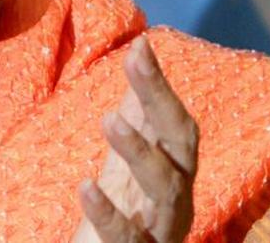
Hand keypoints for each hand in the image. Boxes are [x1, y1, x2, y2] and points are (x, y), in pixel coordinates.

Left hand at [71, 35, 198, 242]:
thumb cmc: (123, 217)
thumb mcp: (128, 161)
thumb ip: (136, 114)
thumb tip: (140, 48)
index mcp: (175, 173)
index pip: (175, 122)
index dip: (160, 85)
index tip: (139, 46)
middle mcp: (177, 200)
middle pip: (182, 146)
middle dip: (160, 101)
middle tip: (134, 62)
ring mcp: (161, 231)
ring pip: (166, 190)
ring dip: (140, 151)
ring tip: (109, 119)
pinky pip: (127, 239)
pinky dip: (109, 214)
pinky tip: (86, 187)